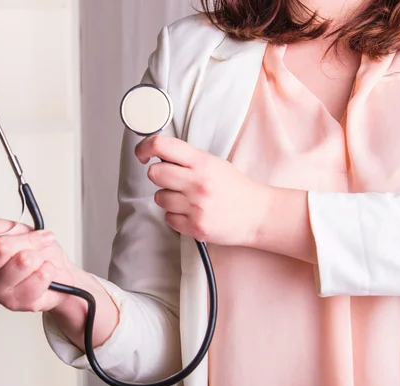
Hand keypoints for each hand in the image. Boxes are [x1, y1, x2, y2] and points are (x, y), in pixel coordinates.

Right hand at [0, 201, 76, 311]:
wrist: (58, 275)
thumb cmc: (36, 252)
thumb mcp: (17, 230)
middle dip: (27, 239)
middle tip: (41, 238)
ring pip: (22, 261)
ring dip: (39, 254)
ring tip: (41, 258)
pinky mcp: (14, 302)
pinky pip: (38, 277)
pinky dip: (48, 269)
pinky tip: (44, 271)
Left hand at [135, 135, 271, 245]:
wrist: (257, 214)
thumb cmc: (234, 188)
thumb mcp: (214, 163)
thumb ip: (187, 159)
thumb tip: (157, 153)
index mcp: (202, 162)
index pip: (162, 145)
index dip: (145, 147)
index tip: (143, 154)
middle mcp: (197, 183)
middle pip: (154, 173)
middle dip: (159, 176)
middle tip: (172, 180)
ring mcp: (196, 207)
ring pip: (159, 197)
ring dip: (168, 198)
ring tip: (188, 199)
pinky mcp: (195, 227)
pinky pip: (168, 218)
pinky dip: (175, 216)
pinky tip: (191, 212)